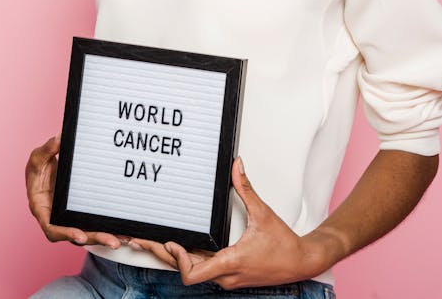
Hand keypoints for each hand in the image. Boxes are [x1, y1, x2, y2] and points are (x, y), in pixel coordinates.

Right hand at [25, 134, 120, 248]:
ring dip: (106, 236)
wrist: (47, 169)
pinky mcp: (82, 213)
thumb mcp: (38, 157)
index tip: (81, 236)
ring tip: (125, 237)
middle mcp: (57, 218)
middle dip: (95, 238)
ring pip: (88, 231)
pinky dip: (108, 226)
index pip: (53, 228)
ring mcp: (71, 217)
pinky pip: (95, 222)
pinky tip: (125, 229)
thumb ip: (46, 150)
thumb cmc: (39, 167)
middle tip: (114, 242)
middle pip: (76, 234)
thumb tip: (59, 138)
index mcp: (42, 209)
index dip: (66, 233)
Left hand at [129, 158, 341, 288]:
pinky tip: (177, 246)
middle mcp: (224, 274)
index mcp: (230, 262)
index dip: (178, 259)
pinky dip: (187, 257)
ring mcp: (226, 277)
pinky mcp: (228, 274)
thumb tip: (236, 165)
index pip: (192, 273)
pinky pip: (202, 268)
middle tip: (141, 238)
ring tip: (152, 241)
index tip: (171, 242)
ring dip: (172, 256)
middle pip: (184, 269)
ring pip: (191, 270)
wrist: (300, 262)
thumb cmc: (284, 244)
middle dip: (162, 253)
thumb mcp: (263, 212)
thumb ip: (246, 188)